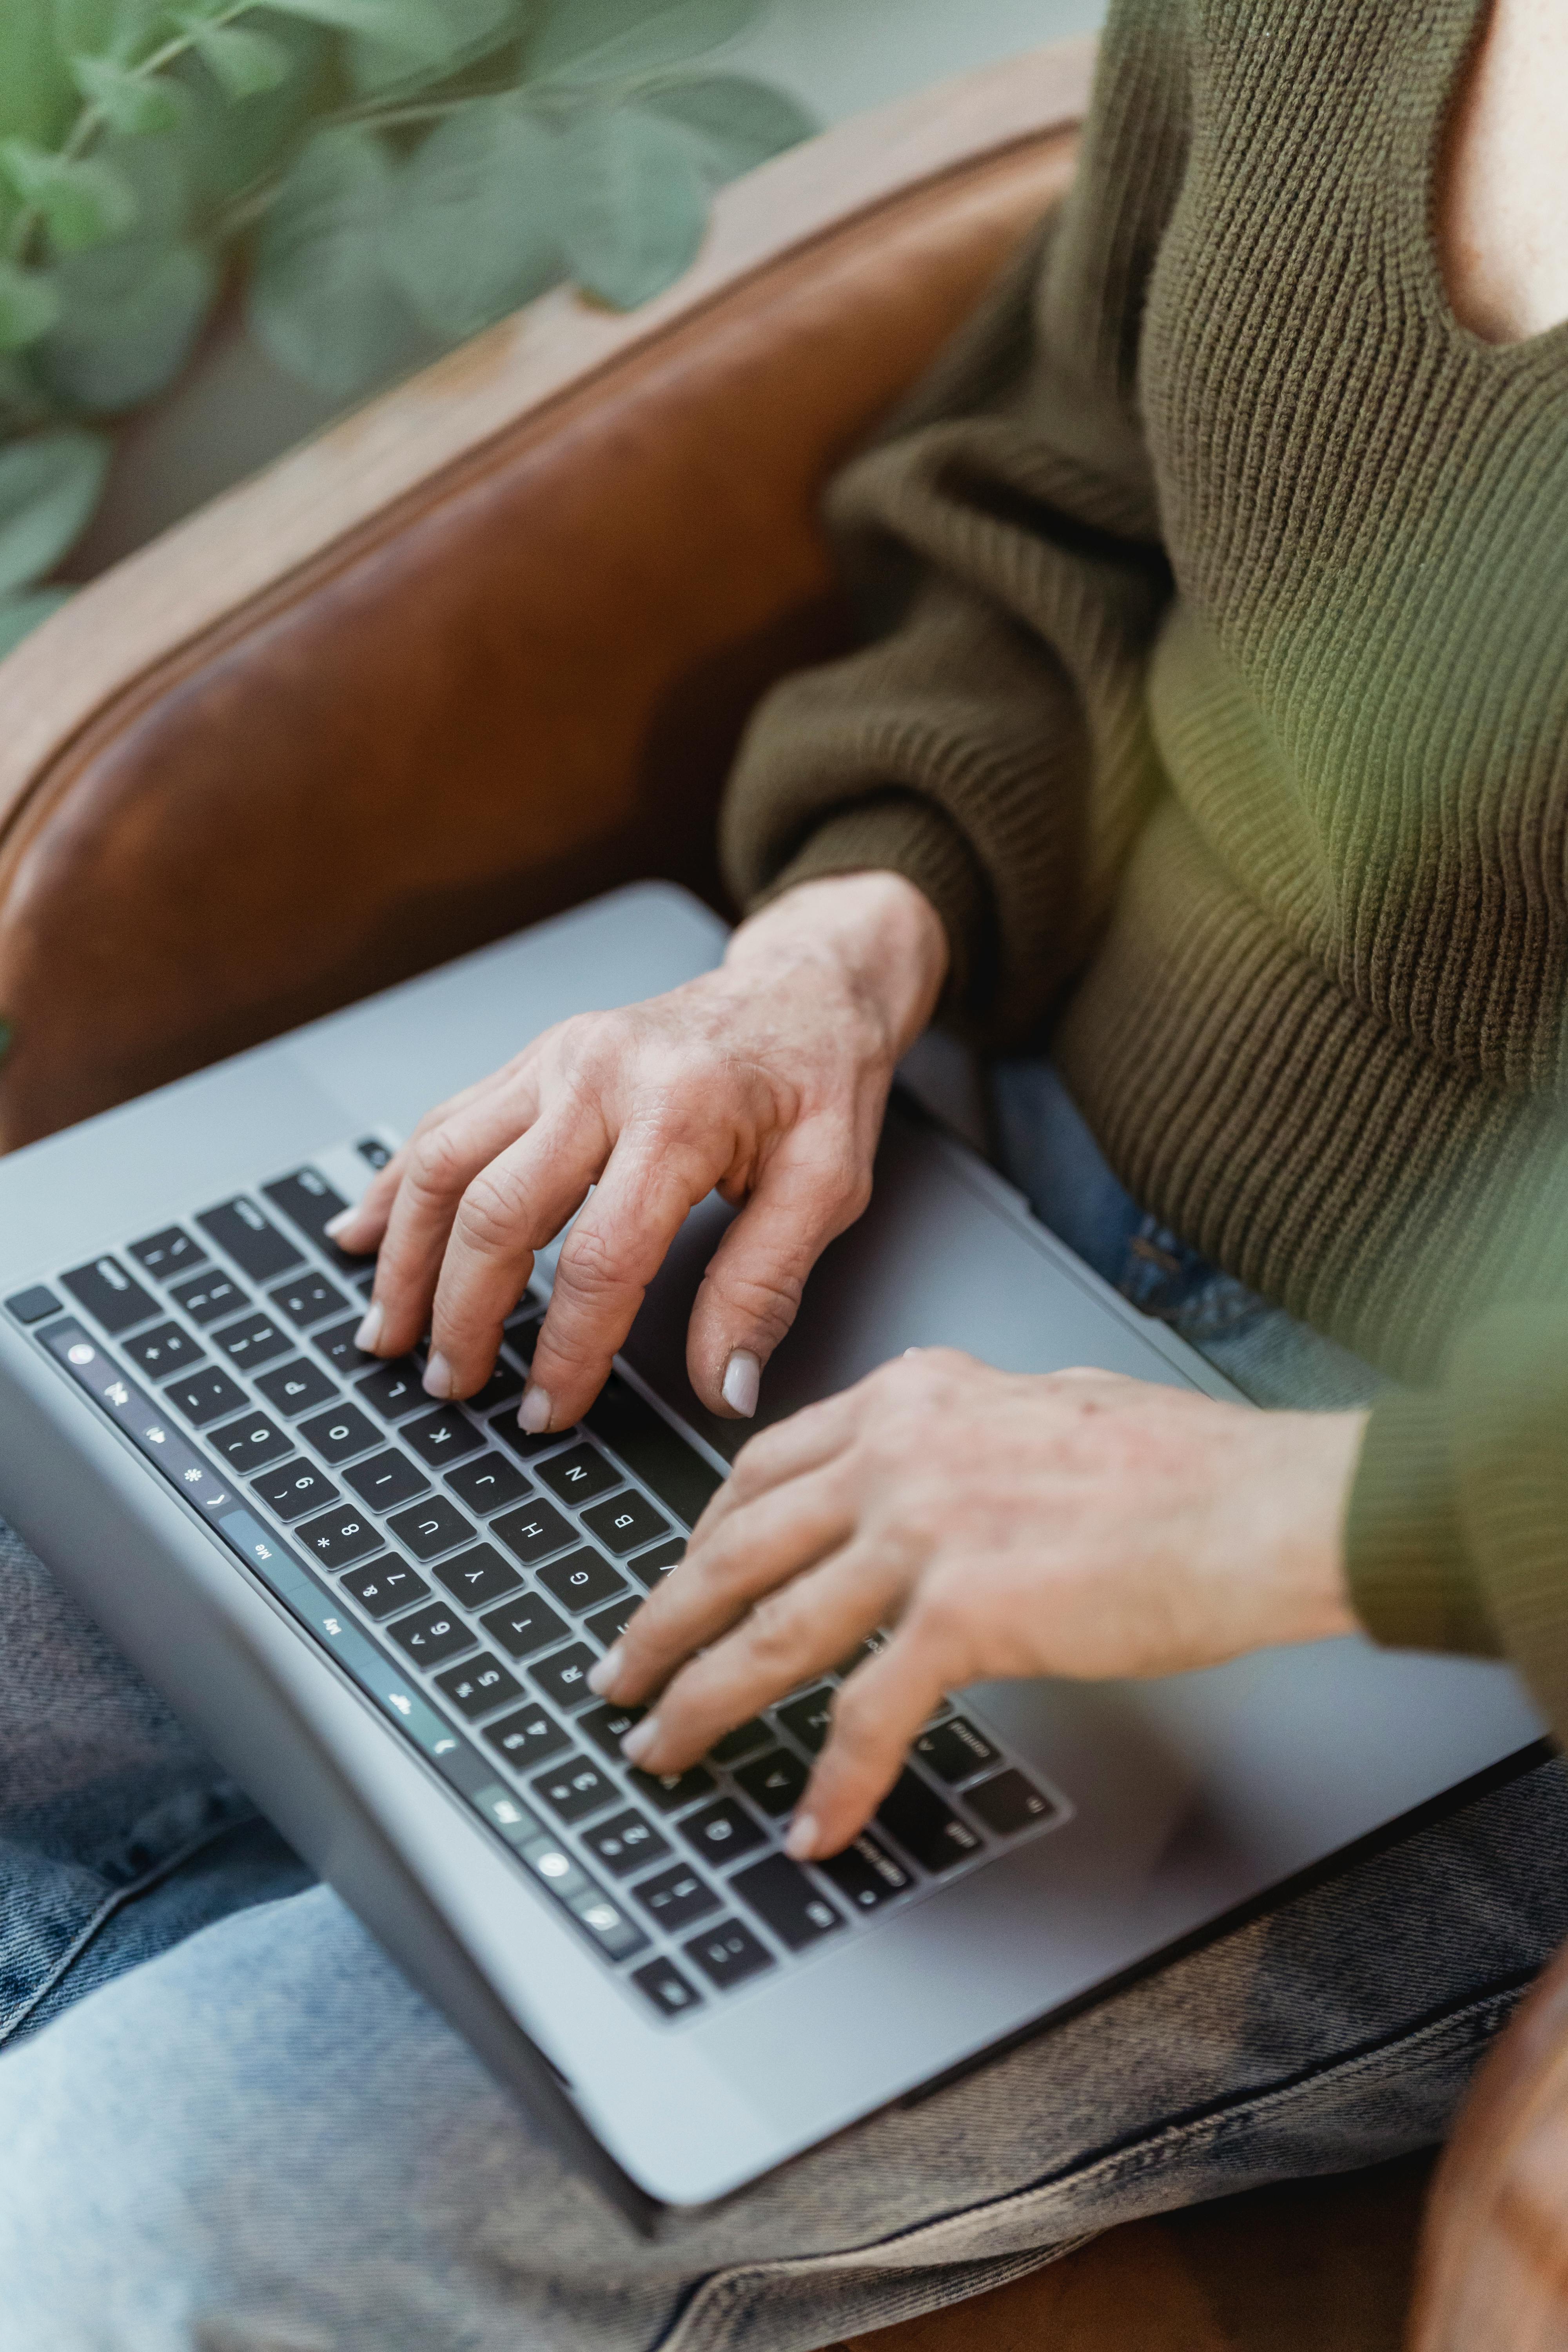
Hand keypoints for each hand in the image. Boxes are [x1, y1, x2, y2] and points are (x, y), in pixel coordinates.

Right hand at [325, 872, 947, 1431]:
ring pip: (445, 1160)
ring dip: (407, 1255)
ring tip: (388, 1332)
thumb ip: (766, 1287)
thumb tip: (724, 1387)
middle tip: (453, 1386)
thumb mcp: (829, 1186)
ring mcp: (556, 1057)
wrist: (806, 985)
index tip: (547, 1411)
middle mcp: (602, 1074)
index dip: (566, 1348)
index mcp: (682, 1111)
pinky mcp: (536, 1057)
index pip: (600, 1257)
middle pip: (497, 1209)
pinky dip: (398, 1185)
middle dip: (462, 1313)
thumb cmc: (820, 1080)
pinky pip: (446, 1122)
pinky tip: (364, 1233)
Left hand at [589, 1351, 1367, 1857]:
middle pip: (737, 1547)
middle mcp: (900, 1451)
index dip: (705, 1533)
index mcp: (915, 1395)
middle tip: (618, 1671)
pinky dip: (832, 1780)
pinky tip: (811, 1822)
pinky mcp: (965, 1612)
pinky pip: (867, 1713)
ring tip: (660, 1749)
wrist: (1259, 1504)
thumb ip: (959, 1431)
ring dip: (702, 1700)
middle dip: (663, 1620)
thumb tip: (921, 1469)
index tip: (677, 1574)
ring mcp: (924, 1529)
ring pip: (771, 1631)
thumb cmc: (1180, 1465)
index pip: (767, 1466)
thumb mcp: (1041, 1406)